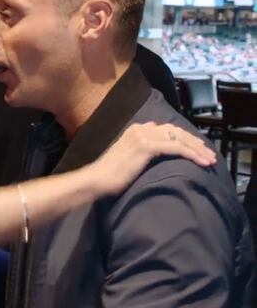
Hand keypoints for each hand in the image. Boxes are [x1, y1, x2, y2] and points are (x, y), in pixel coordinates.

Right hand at [89, 122, 216, 195]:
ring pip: (179, 138)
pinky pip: (176, 148)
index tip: (197, 148)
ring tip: (210, 159)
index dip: (185, 138)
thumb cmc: (111, 175)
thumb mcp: (129, 157)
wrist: (97, 179)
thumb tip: (160, 154)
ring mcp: (143, 136)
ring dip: (197, 148)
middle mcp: (140, 128)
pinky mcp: (147, 146)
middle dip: (195, 142)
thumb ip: (143, 151)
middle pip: (176, 131)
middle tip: (209, 154)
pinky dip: (192, 154)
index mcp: (136, 129)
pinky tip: (202, 162)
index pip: (167, 129)